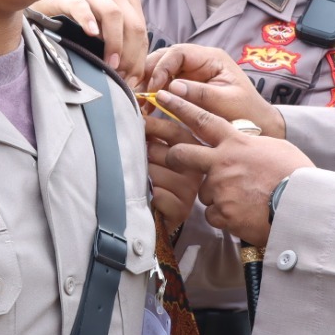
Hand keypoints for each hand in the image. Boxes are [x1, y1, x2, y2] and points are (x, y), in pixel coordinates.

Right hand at [31, 0, 146, 86]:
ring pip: (113, 15)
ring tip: (110, 64)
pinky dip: (88, 20)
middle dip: (131, 55)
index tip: (130, 81)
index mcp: (128, 0)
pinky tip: (91, 34)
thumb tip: (132, 78)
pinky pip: (81, 6)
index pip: (142, 33)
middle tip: (121, 76)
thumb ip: (121, 44)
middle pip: (133, 26)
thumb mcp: (106, 26)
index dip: (139, 60)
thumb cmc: (83, 13)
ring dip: (115, 43)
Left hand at [144, 117, 201, 231]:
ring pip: (156, 173)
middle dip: (147, 155)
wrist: (163, 219)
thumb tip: (139, 115)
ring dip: (144, 178)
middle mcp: (196, 169)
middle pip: (162, 152)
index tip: (138, 119)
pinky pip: (156, 193)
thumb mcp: (161, 156)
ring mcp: (190, 189)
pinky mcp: (182, 208)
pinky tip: (150, 198)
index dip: (156, 124)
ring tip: (145, 182)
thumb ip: (157, 137)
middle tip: (142, 161)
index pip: (176, 131)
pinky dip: (148, 195)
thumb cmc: (161, 184)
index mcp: (194, 151)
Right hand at [145, 44, 283, 138]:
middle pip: (164, 57)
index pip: (178, 52)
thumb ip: (200, 94)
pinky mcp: (184, 87)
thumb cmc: (247, 113)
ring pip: (160, 70)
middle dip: (148, 73)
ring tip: (139, 103)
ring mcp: (190, 73)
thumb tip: (172, 87)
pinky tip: (146, 107)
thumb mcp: (226, 103)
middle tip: (138, 94)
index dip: (162, 67)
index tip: (153, 87)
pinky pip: (162, 85)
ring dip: (147, 84)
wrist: (257, 126)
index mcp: (211, 58)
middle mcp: (198, 61)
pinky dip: (152, 94)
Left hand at [160, 91, 313, 247]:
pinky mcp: (221, 213)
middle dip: (174, 156)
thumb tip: (245, 145)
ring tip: (243, 199)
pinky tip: (244, 215)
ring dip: (216, 195)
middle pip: (182, 154)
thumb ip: (252, 145)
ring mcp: (219, 188)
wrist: (303, 205)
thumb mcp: (275, 148)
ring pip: (204, 191)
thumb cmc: (296, 174)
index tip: (165, 97)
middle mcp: (221, 163)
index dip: (181, 107)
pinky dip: (225, 217)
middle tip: (173, 158)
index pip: (202, 120)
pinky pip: (213, 215)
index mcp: (236, 143)